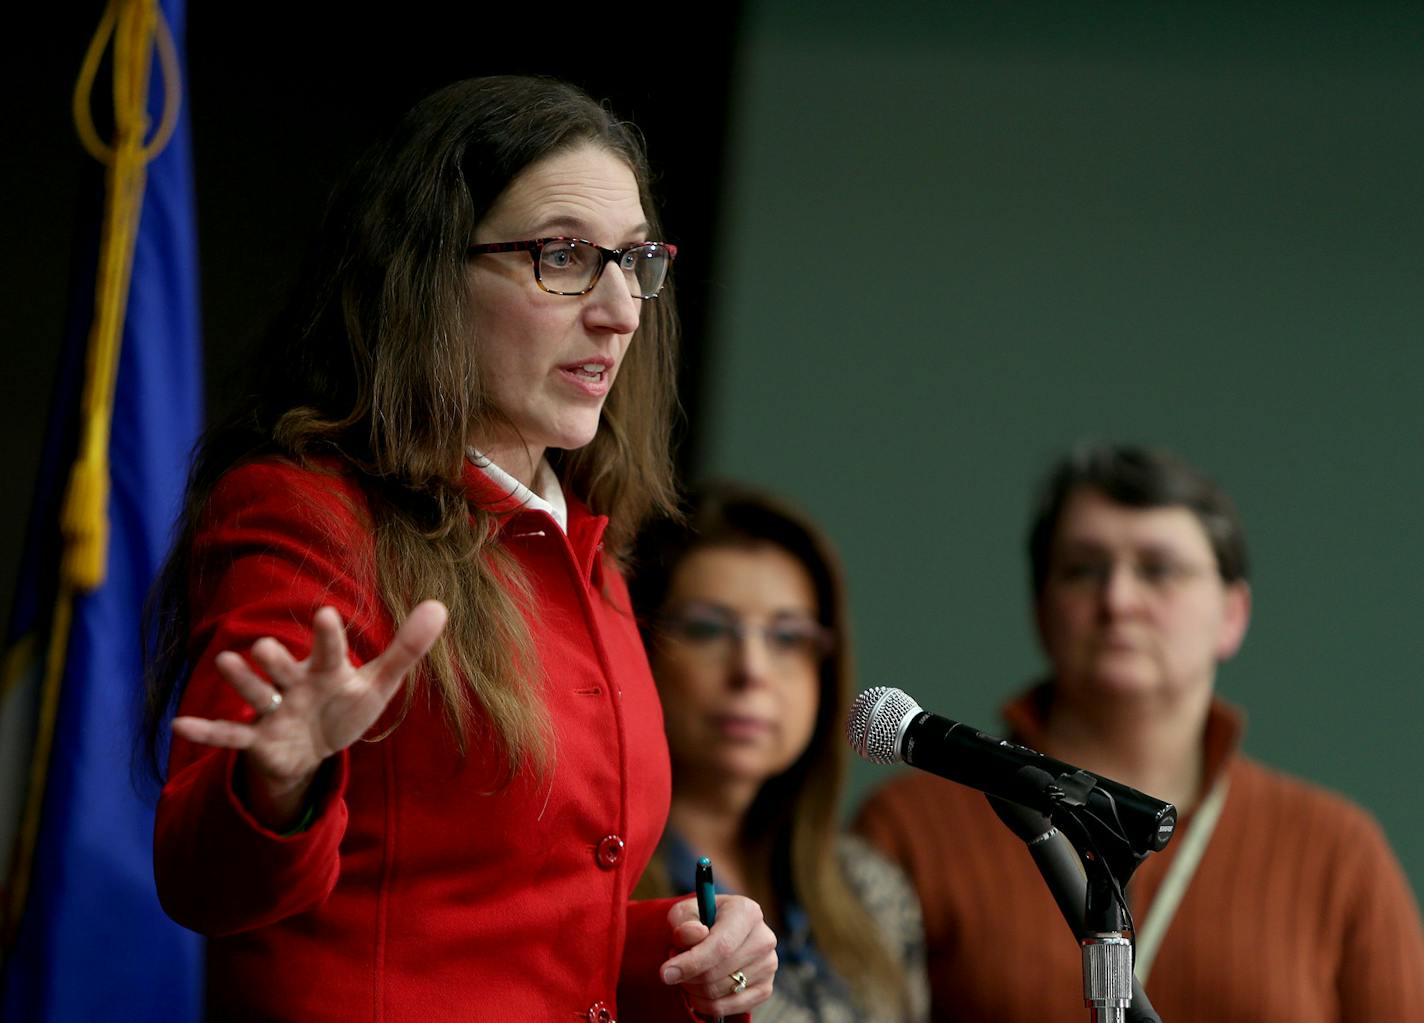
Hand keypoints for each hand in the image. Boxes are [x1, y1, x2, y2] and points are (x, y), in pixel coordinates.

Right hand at [172, 600, 447, 826]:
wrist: (314, 748)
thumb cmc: (345, 706)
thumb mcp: (379, 683)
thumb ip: (406, 649)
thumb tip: (440, 606)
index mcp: (327, 670)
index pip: (329, 650)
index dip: (328, 636)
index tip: (328, 614)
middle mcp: (295, 685)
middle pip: (283, 668)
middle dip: (275, 660)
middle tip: (266, 648)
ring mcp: (274, 710)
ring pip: (256, 694)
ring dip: (241, 681)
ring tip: (227, 662)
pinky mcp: (258, 739)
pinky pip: (229, 736)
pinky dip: (207, 732)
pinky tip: (179, 726)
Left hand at [659, 894, 776, 1015]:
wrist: (716, 932)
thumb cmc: (699, 920)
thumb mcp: (684, 913)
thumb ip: (684, 921)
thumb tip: (694, 934)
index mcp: (747, 912)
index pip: (721, 945)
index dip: (692, 962)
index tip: (666, 973)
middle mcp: (764, 938)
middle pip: (717, 972)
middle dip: (687, 976)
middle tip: (674, 967)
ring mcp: (769, 965)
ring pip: (719, 991)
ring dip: (693, 988)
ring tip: (687, 973)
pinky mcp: (766, 988)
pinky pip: (728, 1008)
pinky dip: (704, 1004)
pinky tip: (696, 991)